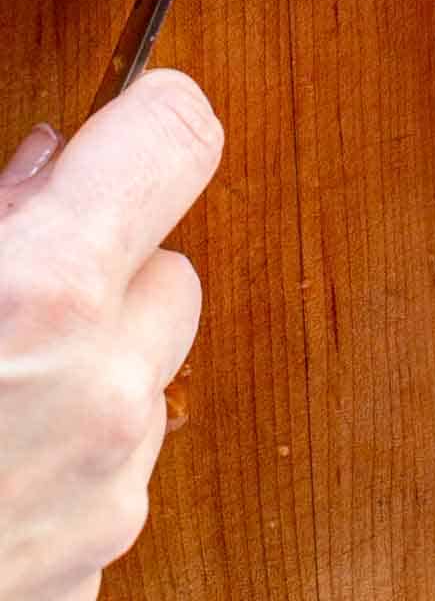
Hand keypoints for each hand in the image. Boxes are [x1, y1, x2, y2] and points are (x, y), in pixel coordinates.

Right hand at [0, 71, 223, 599]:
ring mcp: (105, 493)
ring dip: (90, 367)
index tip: (123, 120)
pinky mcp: (92, 574)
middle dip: (104, 267)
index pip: (180, 137)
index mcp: (47, 293)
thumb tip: (43, 165)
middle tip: (12, 288)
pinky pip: (112, 474)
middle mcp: (103, 391)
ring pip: (145, 377)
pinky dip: (66, 459)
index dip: (147, 118)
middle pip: (170, 271)